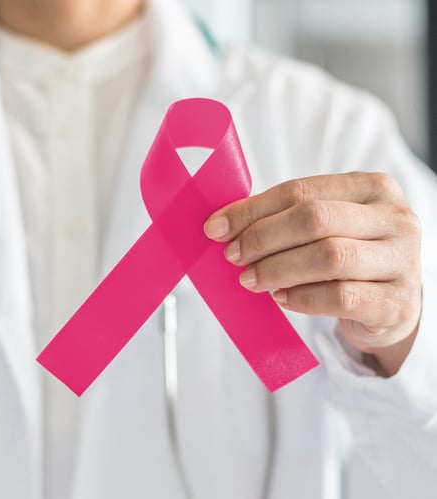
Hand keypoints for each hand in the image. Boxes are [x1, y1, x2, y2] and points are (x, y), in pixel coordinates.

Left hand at [203, 173, 421, 376]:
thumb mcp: (326, 227)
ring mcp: (402, 261)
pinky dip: (302, 298)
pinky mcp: (396, 303)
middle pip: (315, 220)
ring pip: (328, 258)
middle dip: (263, 238)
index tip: (216, 228)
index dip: (252, 210)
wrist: (391, 304)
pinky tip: (282, 298)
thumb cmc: (349, 256)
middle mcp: (395, 219)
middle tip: (233, 256)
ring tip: (251, 279)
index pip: (301, 191)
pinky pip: (340, 297)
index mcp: (372, 187)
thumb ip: (283, 218)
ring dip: (277, 269)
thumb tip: (223, 223)